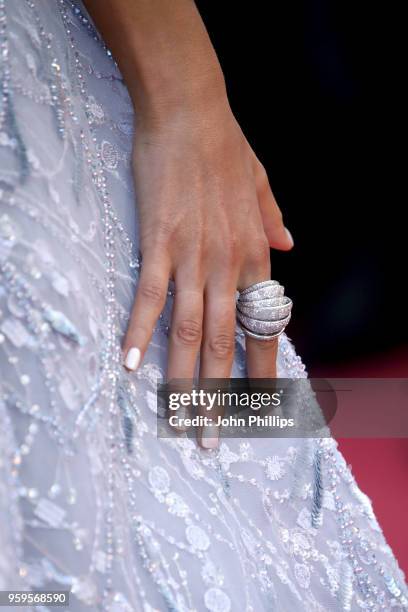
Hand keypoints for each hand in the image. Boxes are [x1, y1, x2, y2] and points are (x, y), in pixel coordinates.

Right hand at [123, 99, 292, 447]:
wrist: (190, 112)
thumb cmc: (224, 148)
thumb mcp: (261, 184)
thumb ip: (274, 220)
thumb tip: (290, 243)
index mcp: (255, 256)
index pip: (260, 328)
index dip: (259, 374)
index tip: (259, 411)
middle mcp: (228, 265)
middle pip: (225, 344)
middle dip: (221, 399)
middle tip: (213, 441)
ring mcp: (192, 256)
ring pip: (191, 331)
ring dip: (184, 382)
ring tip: (181, 422)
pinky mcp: (159, 242)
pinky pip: (150, 296)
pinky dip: (140, 331)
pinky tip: (130, 364)